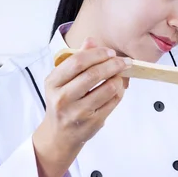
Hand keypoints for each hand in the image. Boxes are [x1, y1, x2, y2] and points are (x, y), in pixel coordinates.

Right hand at [32, 38, 130, 176]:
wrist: (59, 135)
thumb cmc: (63, 101)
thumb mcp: (62, 80)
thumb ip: (77, 59)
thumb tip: (91, 40)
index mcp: (53, 82)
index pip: (77, 62)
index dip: (97, 54)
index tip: (109, 52)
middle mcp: (63, 98)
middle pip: (94, 74)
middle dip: (113, 64)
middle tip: (124, 61)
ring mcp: (78, 112)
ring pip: (108, 88)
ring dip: (119, 78)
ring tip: (120, 75)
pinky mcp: (93, 122)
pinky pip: (114, 101)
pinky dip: (120, 91)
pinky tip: (117, 88)